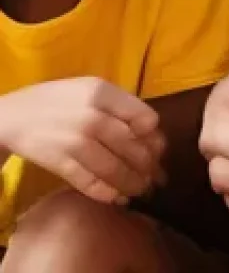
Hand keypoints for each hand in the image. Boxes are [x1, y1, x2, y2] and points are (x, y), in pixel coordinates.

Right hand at [0, 78, 165, 203]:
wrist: (13, 116)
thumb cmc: (60, 99)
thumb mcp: (91, 88)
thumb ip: (120, 104)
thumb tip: (151, 130)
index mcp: (103, 93)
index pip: (144, 117)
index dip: (154, 136)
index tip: (158, 146)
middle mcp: (92, 117)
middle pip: (132, 146)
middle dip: (148, 165)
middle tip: (156, 177)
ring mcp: (76, 142)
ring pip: (114, 168)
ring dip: (132, 183)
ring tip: (142, 189)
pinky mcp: (60, 163)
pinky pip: (89, 182)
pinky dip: (107, 193)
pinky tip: (118, 197)